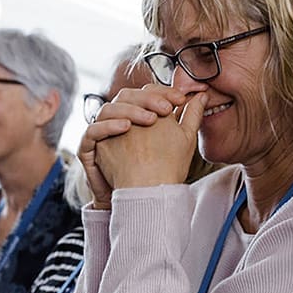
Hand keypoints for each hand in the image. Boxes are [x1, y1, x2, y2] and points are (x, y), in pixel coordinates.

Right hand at [78, 86, 186, 207]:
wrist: (141, 200)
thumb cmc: (161, 170)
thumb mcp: (181, 140)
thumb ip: (190, 117)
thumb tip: (204, 94)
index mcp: (136, 113)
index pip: (145, 92)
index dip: (161, 92)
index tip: (180, 99)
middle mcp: (116, 119)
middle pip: (126, 96)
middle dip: (147, 99)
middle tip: (166, 108)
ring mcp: (100, 132)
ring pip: (108, 110)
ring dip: (130, 110)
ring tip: (150, 119)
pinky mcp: (88, 148)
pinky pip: (92, 130)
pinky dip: (109, 125)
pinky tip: (126, 127)